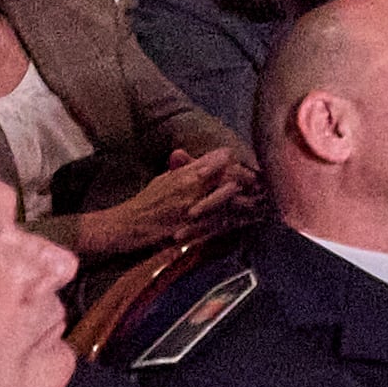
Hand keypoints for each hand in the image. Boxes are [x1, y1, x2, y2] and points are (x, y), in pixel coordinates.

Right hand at [84, 145, 257, 252]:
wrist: (127, 225)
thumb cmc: (146, 202)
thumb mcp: (165, 179)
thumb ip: (185, 169)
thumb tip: (207, 160)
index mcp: (185, 173)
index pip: (219, 159)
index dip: (235, 162)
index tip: (249, 163)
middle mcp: (190, 187)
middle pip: (228, 176)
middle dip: (246, 178)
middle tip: (260, 181)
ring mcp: (191, 207)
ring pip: (227, 199)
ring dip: (245, 199)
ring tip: (260, 198)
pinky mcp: (191, 227)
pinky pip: (218, 222)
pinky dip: (235, 219)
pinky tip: (248, 219)